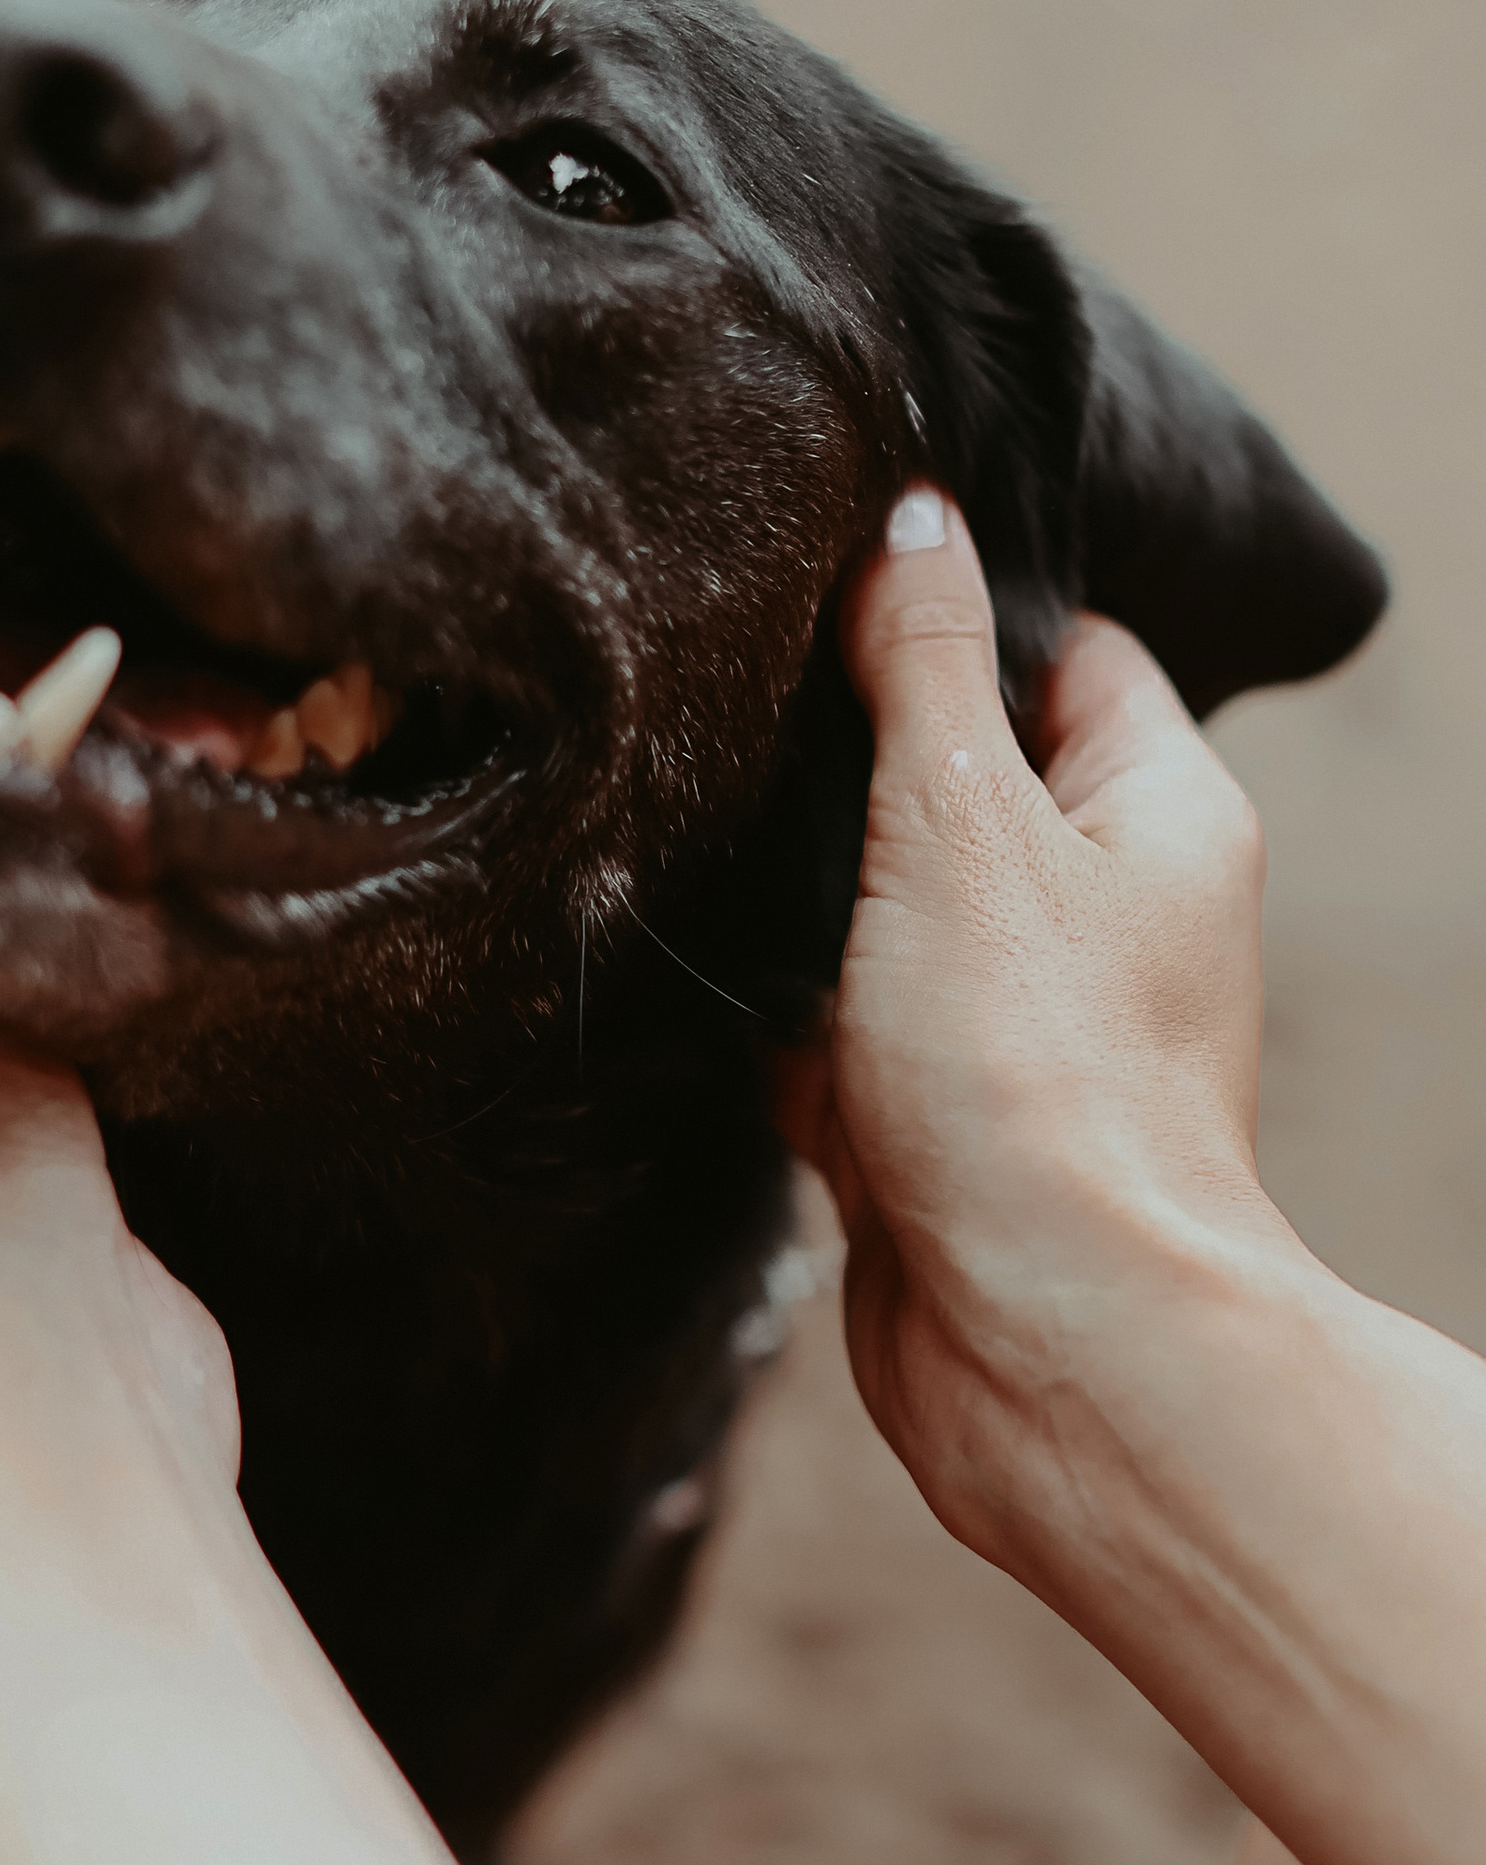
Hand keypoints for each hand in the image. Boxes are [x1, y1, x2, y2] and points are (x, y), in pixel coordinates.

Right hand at [777, 487, 1292, 1579]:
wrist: (1044, 1346)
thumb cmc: (1040, 1085)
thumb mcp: (963, 823)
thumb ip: (920, 665)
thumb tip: (912, 518)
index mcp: (1157, 813)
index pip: (1061, 649)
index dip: (947, 612)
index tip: (830, 585)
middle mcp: (1102, 912)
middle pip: (949, 780)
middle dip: (840, 771)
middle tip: (733, 718)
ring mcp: (1012, 1020)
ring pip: (871, 913)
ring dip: (793, 910)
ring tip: (707, 858)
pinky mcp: (929, 1118)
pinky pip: (826, 1033)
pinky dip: (772, 1026)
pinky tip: (711, 1001)